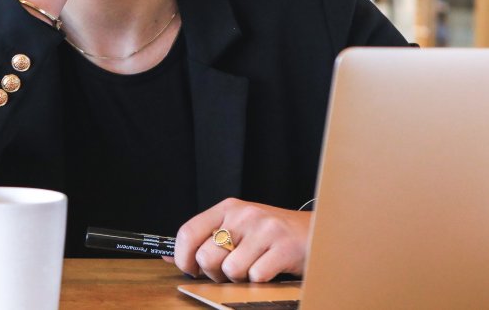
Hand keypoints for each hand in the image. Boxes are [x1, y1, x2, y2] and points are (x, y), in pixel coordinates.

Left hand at [166, 198, 310, 282]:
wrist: (320, 231)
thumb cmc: (273, 234)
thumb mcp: (238, 228)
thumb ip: (206, 239)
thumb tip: (169, 257)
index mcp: (228, 207)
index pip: (188, 231)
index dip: (183, 257)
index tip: (190, 270)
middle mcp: (244, 214)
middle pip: (207, 256)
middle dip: (215, 273)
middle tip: (229, 272)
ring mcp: (265, 229)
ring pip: (231, 270)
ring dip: (240, 279)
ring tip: (253, 268)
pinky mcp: (284, 247)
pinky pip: (256, 276)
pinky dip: (260, 281)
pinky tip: (270, 269)